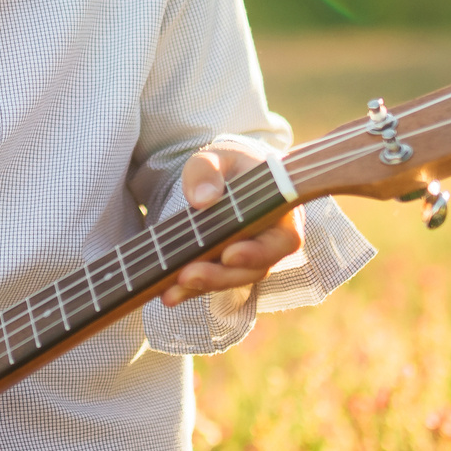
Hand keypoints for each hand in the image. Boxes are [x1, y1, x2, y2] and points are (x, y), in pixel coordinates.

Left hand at [157, 145, 303, 307]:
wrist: (228, 175)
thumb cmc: (230, 164)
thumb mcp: (218, 156)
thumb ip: (208, 170)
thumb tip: (203, 199)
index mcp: (282, 212)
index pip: (283, 241)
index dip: (258, 252)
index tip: (230, 254)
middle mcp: (271, 241)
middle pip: (254, 269)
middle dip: (220, 276)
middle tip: (187, 276)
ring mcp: (250, 257)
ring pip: (232, 279)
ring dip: (202, 287)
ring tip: (170, 290)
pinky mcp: (229, 267)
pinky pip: (213, 282)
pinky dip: (190, 290)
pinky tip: (166, 293)